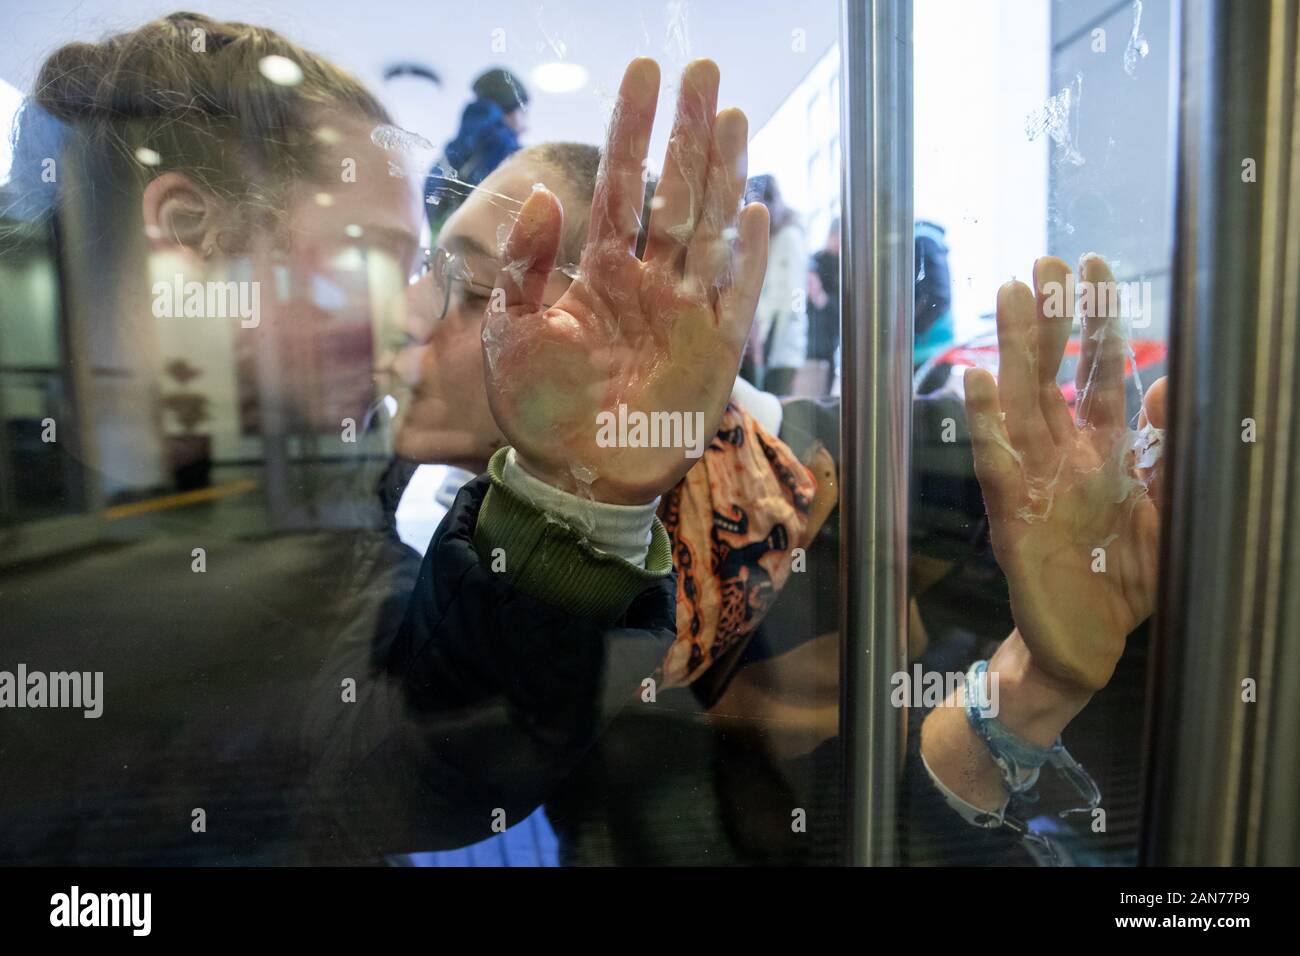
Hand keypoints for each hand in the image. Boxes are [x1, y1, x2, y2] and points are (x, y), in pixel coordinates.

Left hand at [482, 58, 768, 503]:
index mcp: (599, 271)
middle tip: (701, 67)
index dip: (631, 128)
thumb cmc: (540, 410)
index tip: (643, 70)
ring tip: (731, 113)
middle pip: (674, 189)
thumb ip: (524, 267)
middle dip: (686, 130)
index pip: (619, 184)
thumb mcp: (511, 333)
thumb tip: (542, 196)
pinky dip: (750, 253)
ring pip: (710, 225)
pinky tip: (760, 208)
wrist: (578, 477)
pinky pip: (738, 290)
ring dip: (723, 170)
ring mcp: (685, 309)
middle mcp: (647, 279)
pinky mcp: (715, 347)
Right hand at [964, 255, 1166, 692]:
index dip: (1097, 322)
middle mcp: (1062, 457)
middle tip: (1042, 262)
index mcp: (1103, 452)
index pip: (1099, 373)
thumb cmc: (1123, 581)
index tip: (1095, 266)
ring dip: (1015, 350)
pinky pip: (995, 463)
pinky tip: (976, 381)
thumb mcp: (1166, 511)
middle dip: (1049, 319)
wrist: (1088, 646)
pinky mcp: (1011, 517)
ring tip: (1010, 296)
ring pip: (1019, 404)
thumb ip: (1168, 449)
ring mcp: (1033, 483)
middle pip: (1051, 376)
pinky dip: (984, 423)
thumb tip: (1177, 381)